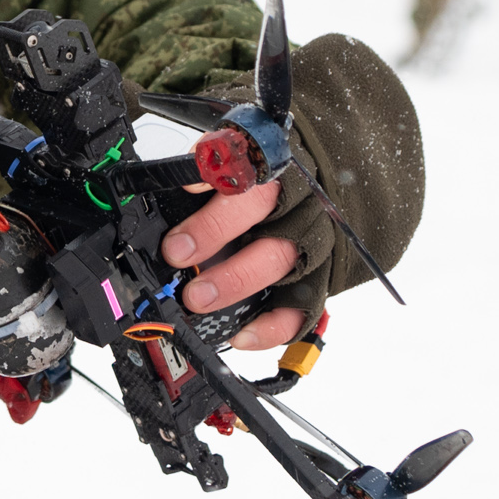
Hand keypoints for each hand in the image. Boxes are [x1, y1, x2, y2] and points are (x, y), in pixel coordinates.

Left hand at [159, 181, 304, 352]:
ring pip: (279, 263)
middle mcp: (298, 209)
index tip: (181, 209)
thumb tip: (174, 185)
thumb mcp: (240, 165)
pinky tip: (241, 334)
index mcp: (276, 175)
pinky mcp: (317, 283)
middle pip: (262, 218)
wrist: (324, 196)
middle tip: (177, 254)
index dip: (214, 193)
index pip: (248, 181)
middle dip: (215, 235)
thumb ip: (208, 172)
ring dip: (236, 282)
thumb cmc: (269, 186)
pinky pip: (300, 311)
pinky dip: (271, 327)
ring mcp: (311, 247)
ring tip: (198, 297)